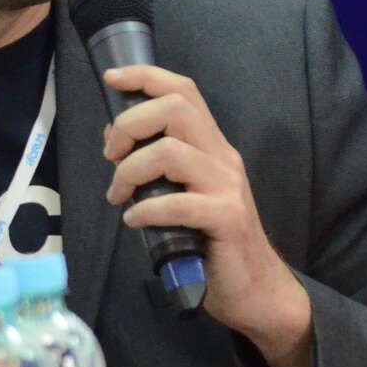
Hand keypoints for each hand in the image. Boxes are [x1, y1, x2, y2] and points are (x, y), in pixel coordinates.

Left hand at [100, 64, 311, 366]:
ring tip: (118, 196)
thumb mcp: (182, 196)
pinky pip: (178, 202)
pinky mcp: (228, 218)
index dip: (146, 77)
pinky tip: (135, 221)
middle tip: (111, 156)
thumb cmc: (212, 243)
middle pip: (176, 109)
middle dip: (130, 125)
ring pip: (171, 152)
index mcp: (212, 147)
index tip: (112, 77)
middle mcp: (223, 157)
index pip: (185, 92)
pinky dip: (146, 209)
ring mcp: (228, 187)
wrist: (254, 290)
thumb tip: (115, 139)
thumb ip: (156, 168)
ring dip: (130, 171)